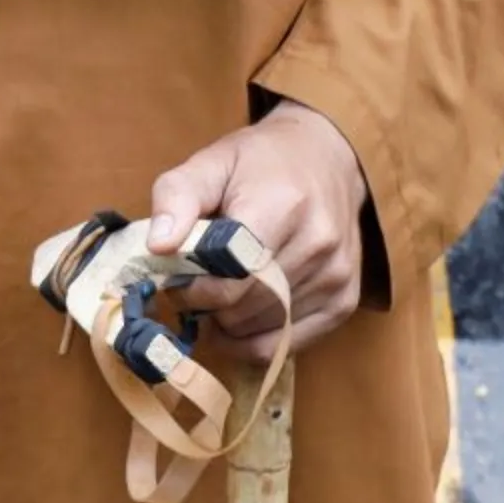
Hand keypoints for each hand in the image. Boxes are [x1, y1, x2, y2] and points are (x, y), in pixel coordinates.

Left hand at [146, 100, 369, 362]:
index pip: (230, 274)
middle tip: (190, 288)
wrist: (326, 157)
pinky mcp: (345, 301)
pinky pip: (289, 344)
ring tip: (217, 294)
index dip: (192, 288)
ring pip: (264, 330)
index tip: (174, 279)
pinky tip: (238, 320)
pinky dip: (255, 341)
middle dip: (206, 306)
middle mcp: (317, 245)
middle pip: (244, 307)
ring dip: (229, 325)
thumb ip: (177, 198)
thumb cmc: (259, 161)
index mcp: (283, 206)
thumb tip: (158, 247)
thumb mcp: (210, 162)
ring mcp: (336, 277)